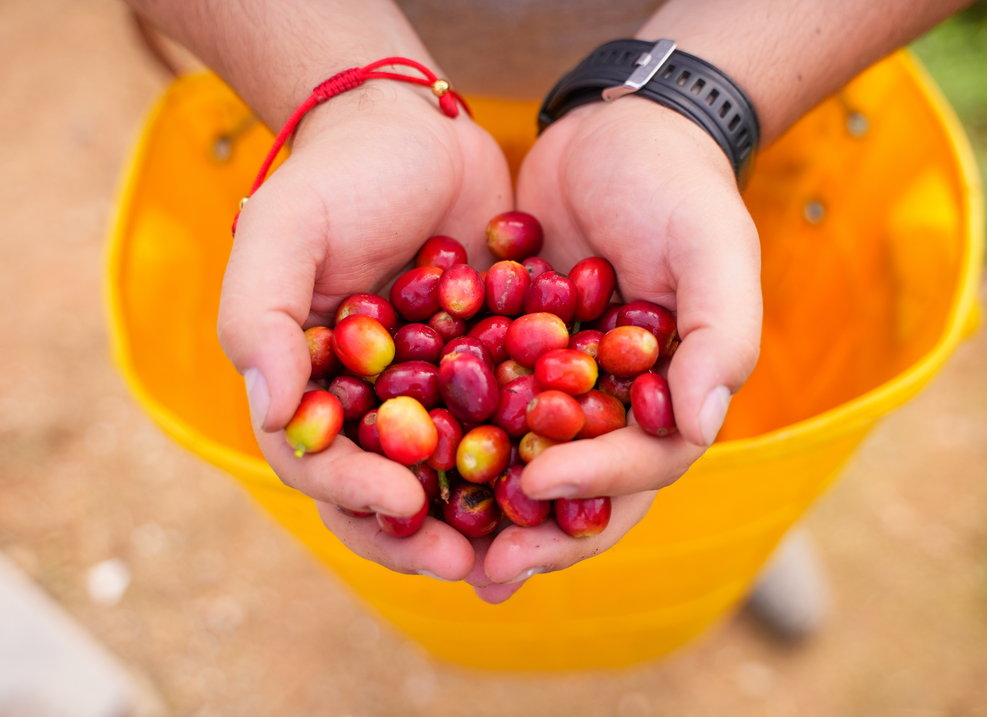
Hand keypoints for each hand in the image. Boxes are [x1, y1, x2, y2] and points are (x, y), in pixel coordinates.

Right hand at [218, 85, 512, 580]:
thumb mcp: (281, 232)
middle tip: (466, 563)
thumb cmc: (336, 177)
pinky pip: (514, 428)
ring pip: (457, 477)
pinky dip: (536, 460)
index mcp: (312, 390)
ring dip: (484, 520)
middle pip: (389, 492)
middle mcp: (372, 405)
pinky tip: (571, 485)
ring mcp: (435, 395)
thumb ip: (260, 319)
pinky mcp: (494, 372)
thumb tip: (275, 411)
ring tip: (521, 551)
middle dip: (422, 534)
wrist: (415, 130)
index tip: (402, 502)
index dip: (356, 494)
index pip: (322, 465)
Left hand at [472, 96, 761, 601]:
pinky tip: (401, 467)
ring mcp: (561, 385)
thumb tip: (701, 425)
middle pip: (581, 489)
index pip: (641, 465)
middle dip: (536, 533)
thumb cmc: (678, 187)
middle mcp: (615, 405)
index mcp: (669, 396)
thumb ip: (720, 336)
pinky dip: (446, 441)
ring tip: (437, 547)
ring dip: (485, 512)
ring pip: (524, 465)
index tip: (534, 486)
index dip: (592, 484)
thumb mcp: (714, 248)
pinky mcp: (511, 357)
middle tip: (485, 569)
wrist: (617, 128)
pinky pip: (479, 410)